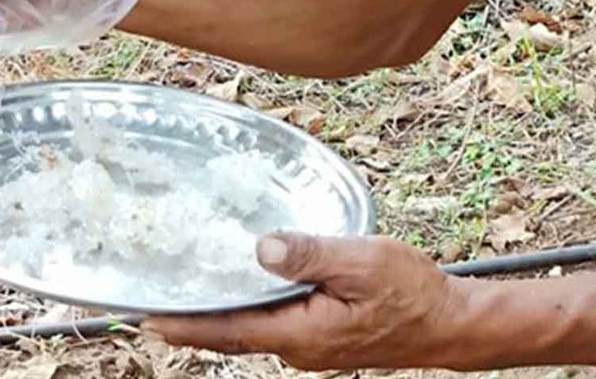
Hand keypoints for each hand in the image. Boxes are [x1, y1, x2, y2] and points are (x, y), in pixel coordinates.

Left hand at [144, 233, 468, 370]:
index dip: (185, 325)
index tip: (145, 318)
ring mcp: (310, 344)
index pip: (229, 331)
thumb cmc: (410, 292)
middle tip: (151, 299)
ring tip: (184, 289)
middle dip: (192, 319)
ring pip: (252, 326)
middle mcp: (299, 346)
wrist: (449, 323)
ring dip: (218, 312)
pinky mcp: (322, 334)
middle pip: (233, 332)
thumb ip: (310, 256)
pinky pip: (273, 321)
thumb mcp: (361, 262)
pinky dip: (248, 306)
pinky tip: (241, 285)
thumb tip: (261, 249)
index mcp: (301, 333)